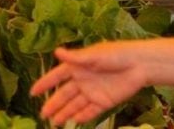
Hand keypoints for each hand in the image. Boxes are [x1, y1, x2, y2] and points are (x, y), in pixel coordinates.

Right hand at [30, 42, 148, 124]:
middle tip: (42, 115)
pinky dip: (81, 117)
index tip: (33, 92)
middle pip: (64, 95)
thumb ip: (75, 58)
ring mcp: (93, 92)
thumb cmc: (116, 55)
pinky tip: (73, 122)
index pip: (57, 76)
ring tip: (54, 123)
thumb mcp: (94, 55)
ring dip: (64, 113)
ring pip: (75, 105)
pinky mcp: (104, 102)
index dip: (45, 83)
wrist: (140, 65)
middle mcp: (83, 80)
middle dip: (53, 104)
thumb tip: (56, 52)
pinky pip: (89, 111)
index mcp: (78, 66)